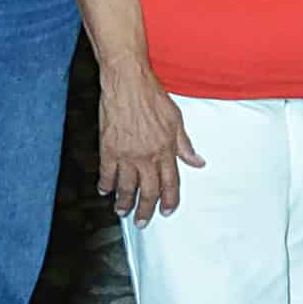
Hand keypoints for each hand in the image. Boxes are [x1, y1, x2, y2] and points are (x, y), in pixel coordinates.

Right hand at [98, 65, 203, 225]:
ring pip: (126, 187)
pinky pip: (107, 173)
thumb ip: (185, 145)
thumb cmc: (151, 96)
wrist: (128, 82)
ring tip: (122, 211)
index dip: (169, 200)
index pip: (171, 183)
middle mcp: (147, 156)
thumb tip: (197, 161)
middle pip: (148, 191)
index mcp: (166, 150)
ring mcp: (127, 154)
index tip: (167, 210)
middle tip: (142, 221)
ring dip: (125, 202)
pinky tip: (105, 190)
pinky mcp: (109, 148)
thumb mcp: (176, 120)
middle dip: (145, 210)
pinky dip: (106, 184)